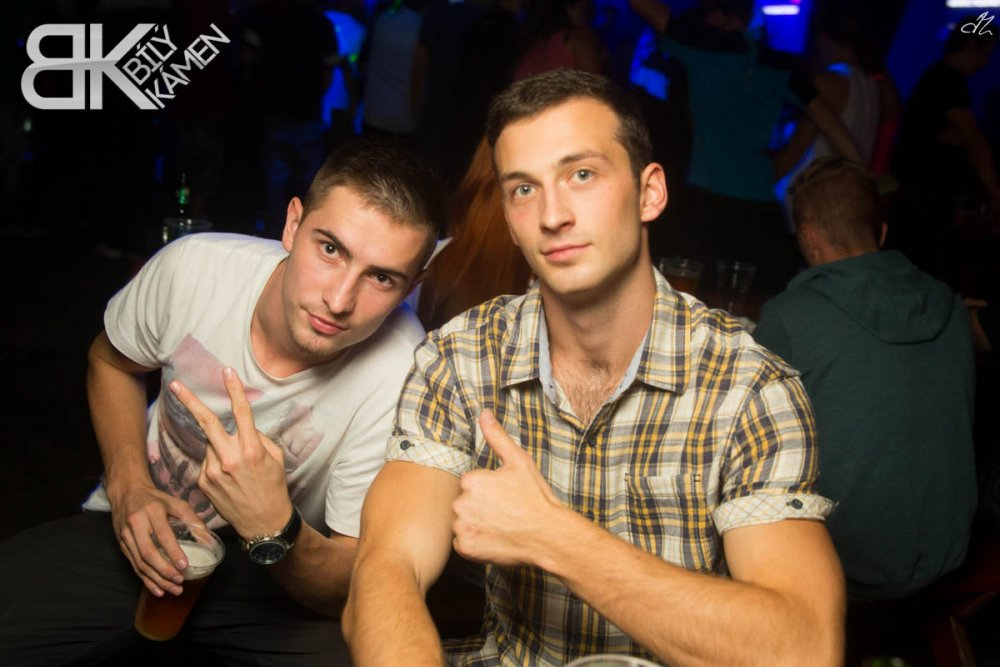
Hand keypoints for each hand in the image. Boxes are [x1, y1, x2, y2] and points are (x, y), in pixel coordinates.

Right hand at [109, 483, 203, 596]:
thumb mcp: (175, 502)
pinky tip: (158, 589)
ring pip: (140, 563)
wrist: (126, 494)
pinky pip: (134, 566)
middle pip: (148, 552)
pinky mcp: (122, 545)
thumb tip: (209, 540)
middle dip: (164, 570)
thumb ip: (193, 520)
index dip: (173, 552)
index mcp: (152, 511)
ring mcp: (126, 536)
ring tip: (173, 589)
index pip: (162, 534)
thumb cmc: (155, 499)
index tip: (185, 566)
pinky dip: (146, 579)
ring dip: (157, 579)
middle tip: (180, 581)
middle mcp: (136, 524)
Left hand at [169, 368, 291, 540]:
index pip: (241, 412)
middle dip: (189, 401)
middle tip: (174, 385)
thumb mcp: (275, 459)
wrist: (263, 523)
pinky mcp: (203, 482)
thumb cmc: (273, 488)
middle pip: (206, 423)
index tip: (226, 371)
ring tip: (236, 469)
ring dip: (220, 446)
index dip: (234, 389)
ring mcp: (213, 471)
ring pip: (211, 444)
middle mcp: (229, 459)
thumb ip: (258, 438)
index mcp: (251, 450)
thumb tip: (243, 427)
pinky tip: (228, 479)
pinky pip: (207, 461)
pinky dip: (216, 462)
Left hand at [451, 410, 564, 565]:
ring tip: (500, 526)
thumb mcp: (519, 461)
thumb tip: (484, 413)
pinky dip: (475, 543)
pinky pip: (462, 543)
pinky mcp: (466, 548)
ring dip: (475, 525)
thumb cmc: (536, 498)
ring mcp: (463, 527)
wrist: (548, 535)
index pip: (471, 484)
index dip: (489, 491)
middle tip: (504, 513)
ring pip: (462, 523)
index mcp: (471, 480)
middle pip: (464, 503)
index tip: (505, 497)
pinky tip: (494, 539)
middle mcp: (462, 503)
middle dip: (479, 508)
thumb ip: (497, 437)